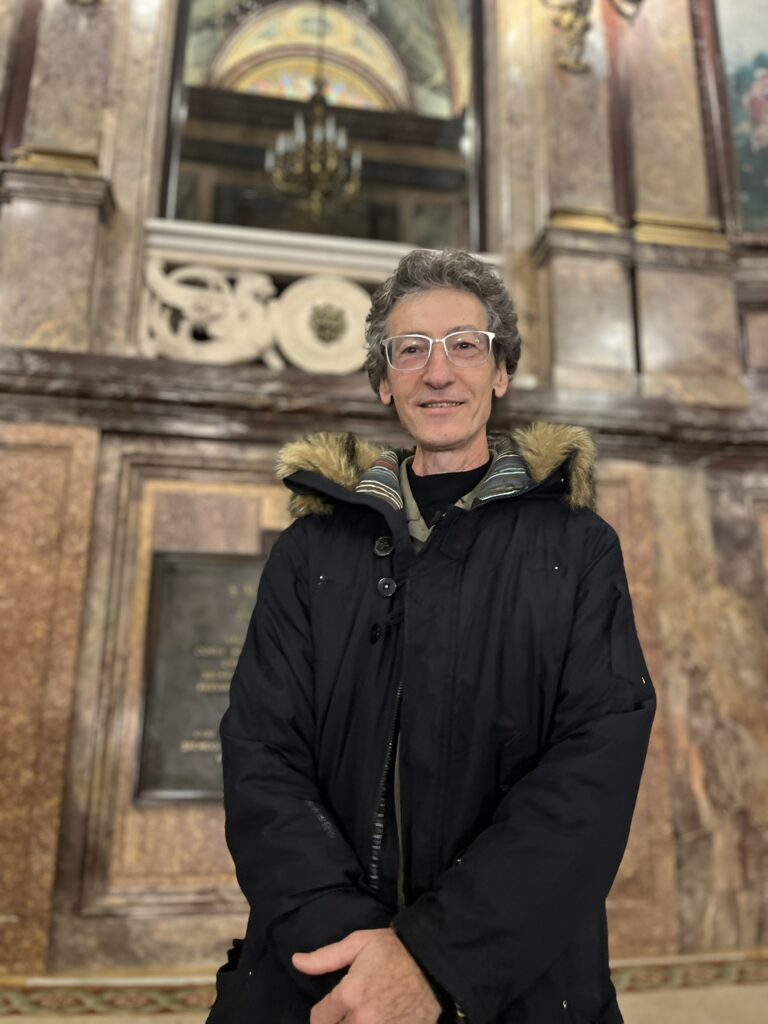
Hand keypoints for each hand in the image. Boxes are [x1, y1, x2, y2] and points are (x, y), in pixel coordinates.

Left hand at [292, 926, 441, 1023]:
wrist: (433, 963)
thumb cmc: (393, 950)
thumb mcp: (359, 943)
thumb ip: (325, 957)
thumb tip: (296, 961)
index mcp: (348, 995)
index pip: (318, 1020)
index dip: (320, 1015)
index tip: (328, 1010)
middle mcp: (362, 1019)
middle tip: (345, 1014)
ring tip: (359, 1017)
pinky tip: (379, 1020)